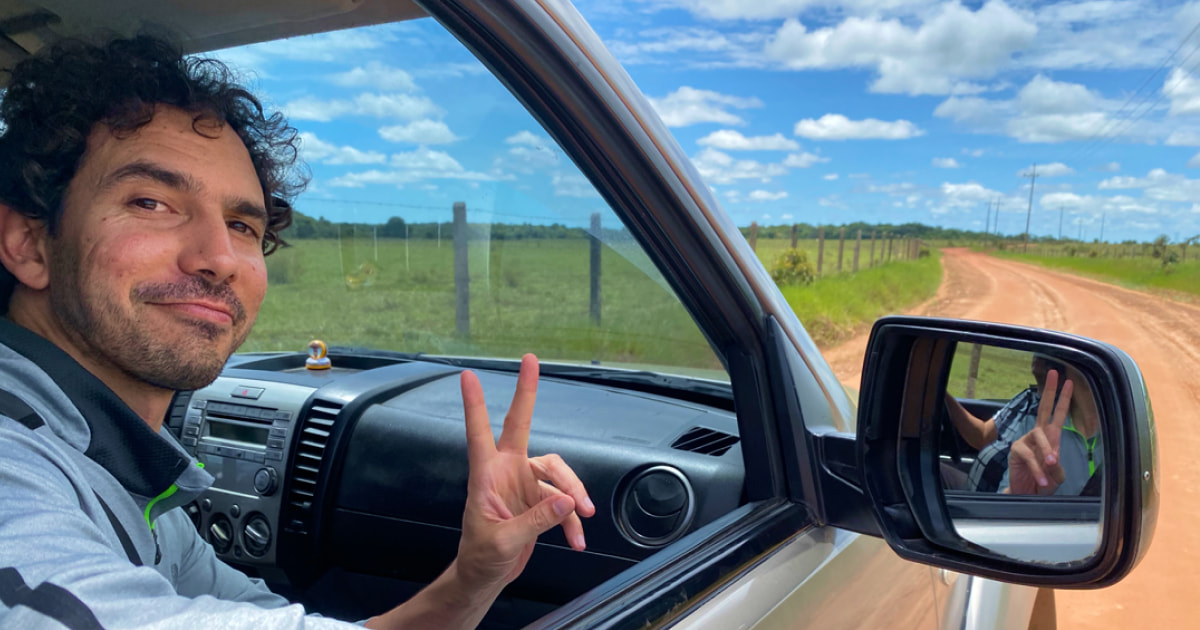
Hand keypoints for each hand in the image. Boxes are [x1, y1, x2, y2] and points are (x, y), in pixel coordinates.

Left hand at [455, 353, 594, 589]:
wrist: (486, 577)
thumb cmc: (481, 557)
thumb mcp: (503, 543)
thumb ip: (535, 521)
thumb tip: (567, 502)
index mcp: (486, 477)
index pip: (478, 434)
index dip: (475, 405)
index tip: (468, 376)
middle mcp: (506, 472)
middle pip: (522, 426)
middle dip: (527, 393)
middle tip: (531, 360)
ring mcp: (524, 484)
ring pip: (557, 472)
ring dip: (574, 493)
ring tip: (583, 517)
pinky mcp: (539, 502)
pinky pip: (564, 503)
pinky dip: (573, 521)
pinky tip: (577, 540)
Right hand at [1006, 369, 1073, 494]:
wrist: (1027, 496)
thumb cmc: (1043, 484)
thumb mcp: (1057, 475)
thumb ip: (1057, 466)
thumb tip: (1052, 458)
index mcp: (1051, 438)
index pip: (1058, 415)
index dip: (1063, 399)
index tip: (1068, 381)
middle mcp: (1038, 435)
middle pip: (1044, 409)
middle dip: (1050, 392)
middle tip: (1054, 374)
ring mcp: (1026, 441)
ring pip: (1040, 437)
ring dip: (1047, 450)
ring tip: (1051, 464)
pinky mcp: (1017, 451)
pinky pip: (1029, 456)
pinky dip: (1038, 470)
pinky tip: (1043, 480)